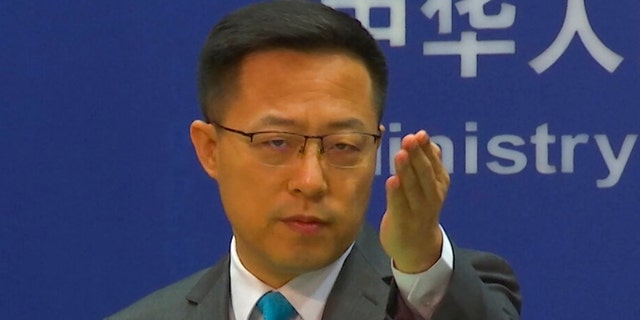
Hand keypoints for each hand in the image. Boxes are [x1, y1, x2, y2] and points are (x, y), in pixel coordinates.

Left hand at [379, 130, 449, 272]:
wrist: (418, 248)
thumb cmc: (420, 208)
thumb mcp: (430, 187)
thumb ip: (429, 165)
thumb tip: (429, 143)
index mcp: (439, 185)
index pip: (434, 163)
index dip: (426, 149)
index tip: (419, 134)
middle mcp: (432, 197)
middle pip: (425, 173)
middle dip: (417, 155)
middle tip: (409, 139)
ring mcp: (418, 211)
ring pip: (413, 188)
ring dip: (406, 170)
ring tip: (400, 154)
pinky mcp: (402, 222)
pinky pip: (399, 206)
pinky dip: (396, 193)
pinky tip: (391, 180)